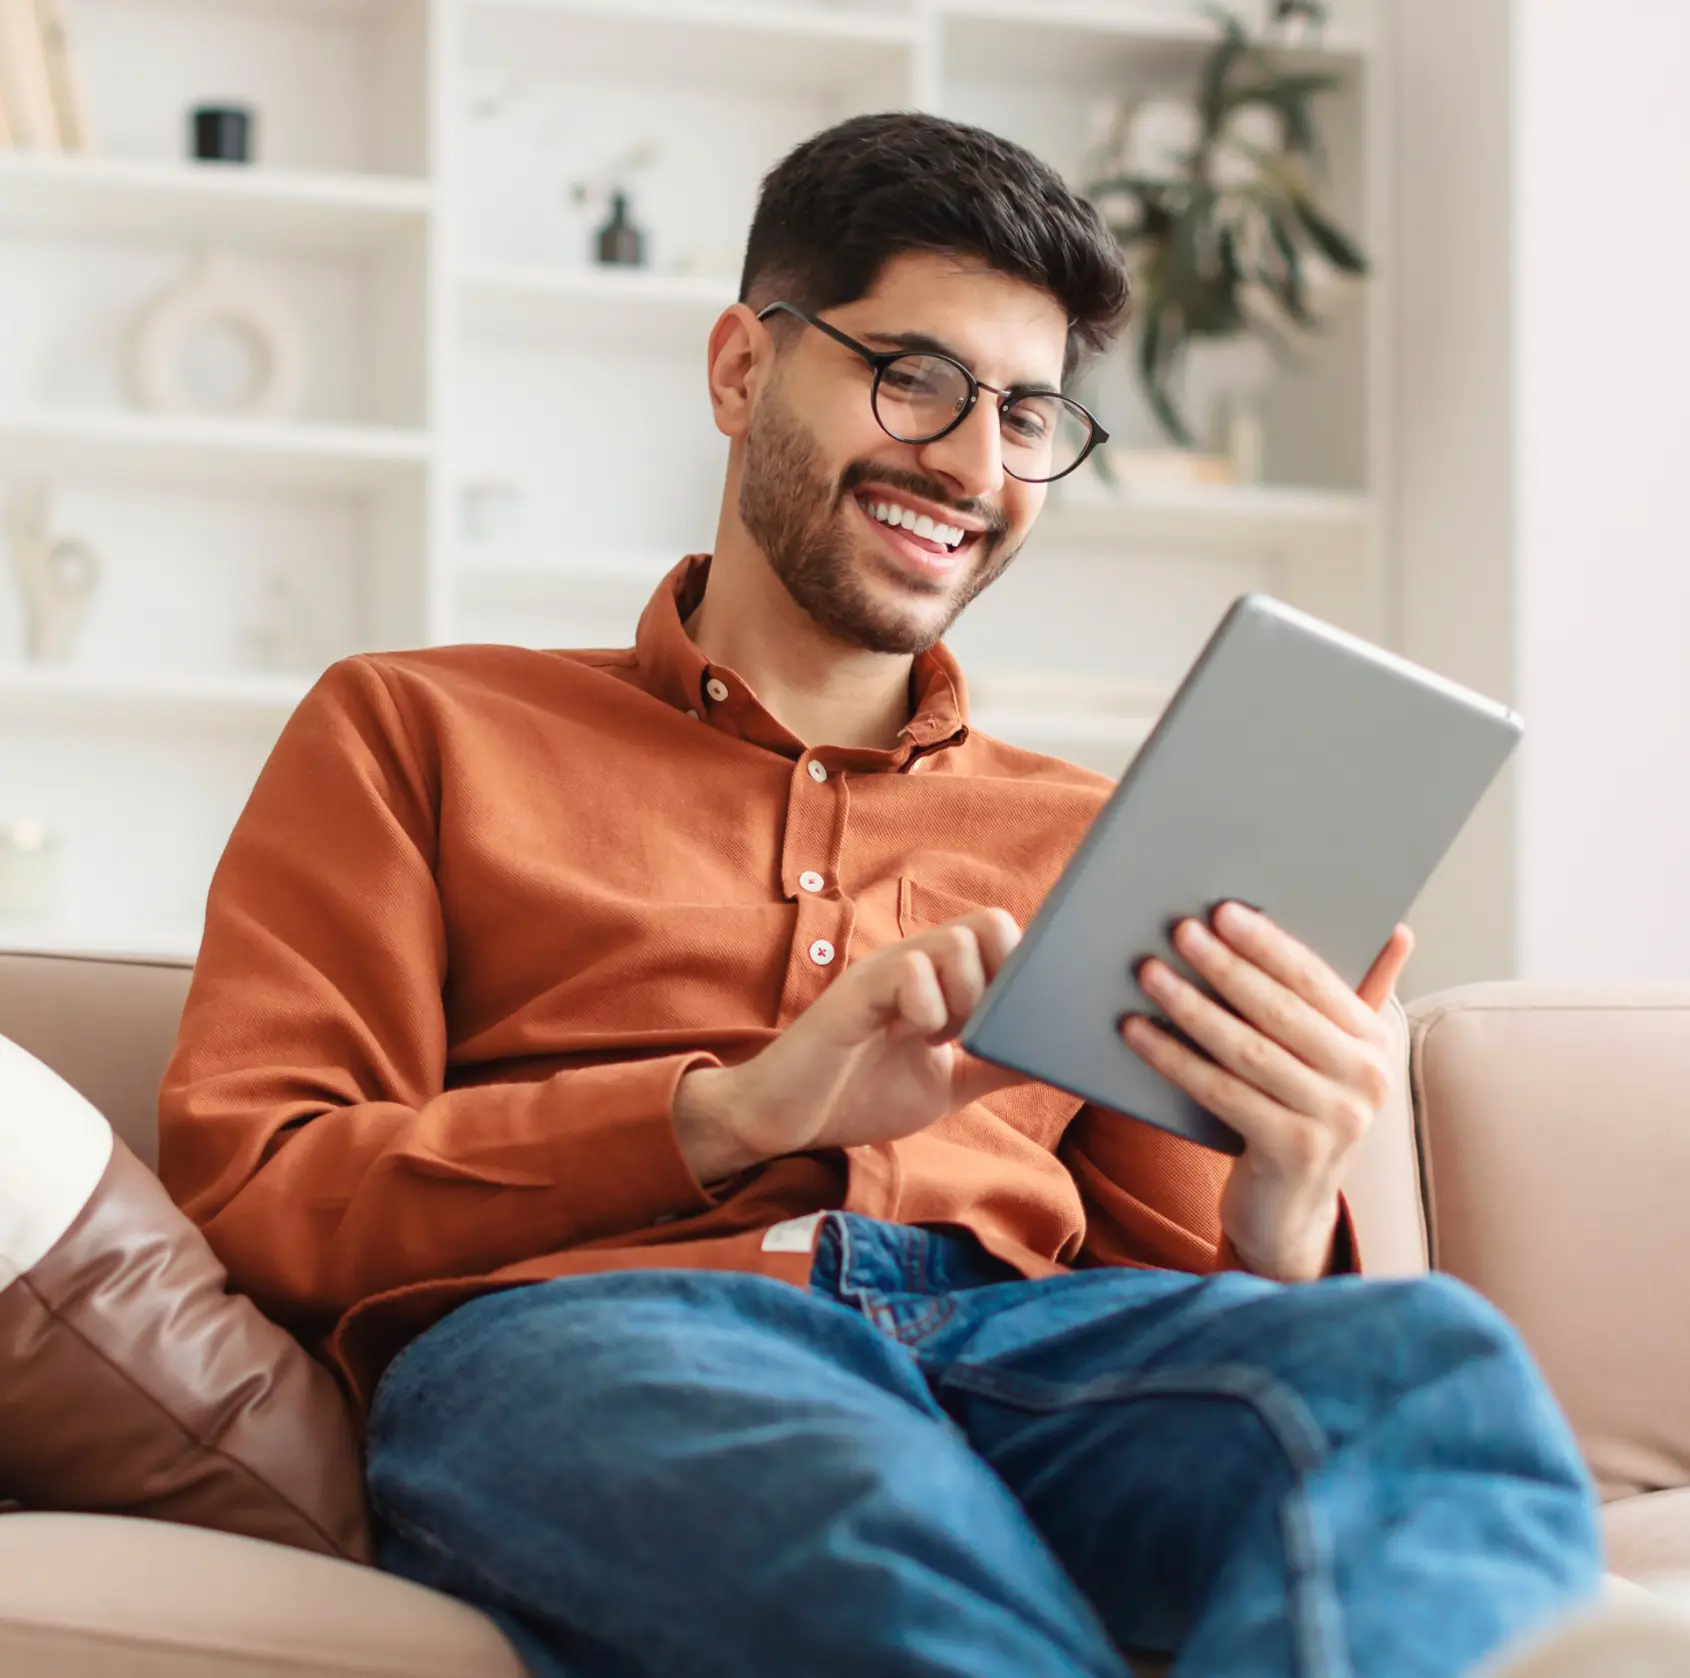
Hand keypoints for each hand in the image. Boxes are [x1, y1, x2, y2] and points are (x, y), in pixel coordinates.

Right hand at [674, 910, 1026, 1182]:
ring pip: (957, 941)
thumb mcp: (949, 1084)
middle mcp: (913, 961)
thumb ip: (995, 1064)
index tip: (1011, 1023)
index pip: (1001, 933)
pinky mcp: (854, 992)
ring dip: (966, 996)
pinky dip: (928, 1008)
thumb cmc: (859, 1094)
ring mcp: (883, 972)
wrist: (786, 1122)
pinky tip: (914, 1038)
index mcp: (938, 977)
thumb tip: (1053, 1056)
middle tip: (974, 1033)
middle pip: (991, 924)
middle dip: (1000, 983)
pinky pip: (910, 971)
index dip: (1021, 971)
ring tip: (940, 1038)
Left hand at [1121, 903, 1413, 1282]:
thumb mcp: (1335, 1055)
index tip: (1222, 911)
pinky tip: (1137, 1032)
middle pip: (1279, 1010)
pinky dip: (1174, 1058)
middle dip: (1224, 966)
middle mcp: (1365, 1079)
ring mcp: (1334, 1120)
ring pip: (1247, 1049)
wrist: (1290, 1210)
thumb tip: (1400, 930)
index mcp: (1375, 1041)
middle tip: (1179, 931)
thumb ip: (1360, 993)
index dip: (1267, 943)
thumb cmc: (1302, 1112)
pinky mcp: (1293, 1152)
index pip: (1315, 979)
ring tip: (1150, 973)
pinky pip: (1220, 1092)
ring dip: (1192, 1007)